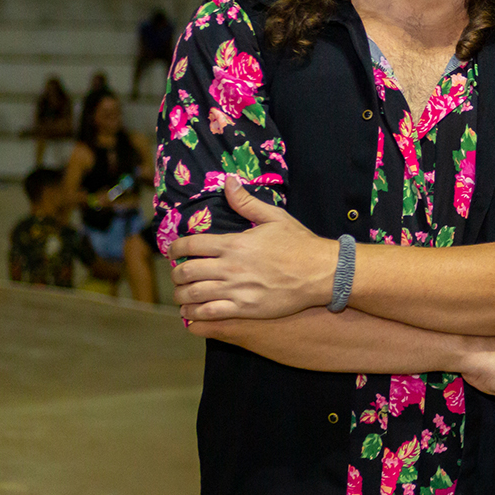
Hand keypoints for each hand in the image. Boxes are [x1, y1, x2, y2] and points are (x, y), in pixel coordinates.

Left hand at [170, 175, 335, 319]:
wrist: (321, 272)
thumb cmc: (299, 244)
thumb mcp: (274, 217)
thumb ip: (246, 202)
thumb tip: (228, 181)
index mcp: (234, 243)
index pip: (191, 244)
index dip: (175, 248)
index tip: (173, 252)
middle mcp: (230, 267)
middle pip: (186, 271)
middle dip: (176, 274)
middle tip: (178, 275)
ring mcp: (236, 290)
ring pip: (193, 294)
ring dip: (181, 294)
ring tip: (182, 294)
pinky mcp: (244, 309)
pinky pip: (209, 313)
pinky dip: (194, 313)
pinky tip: (192, 311)